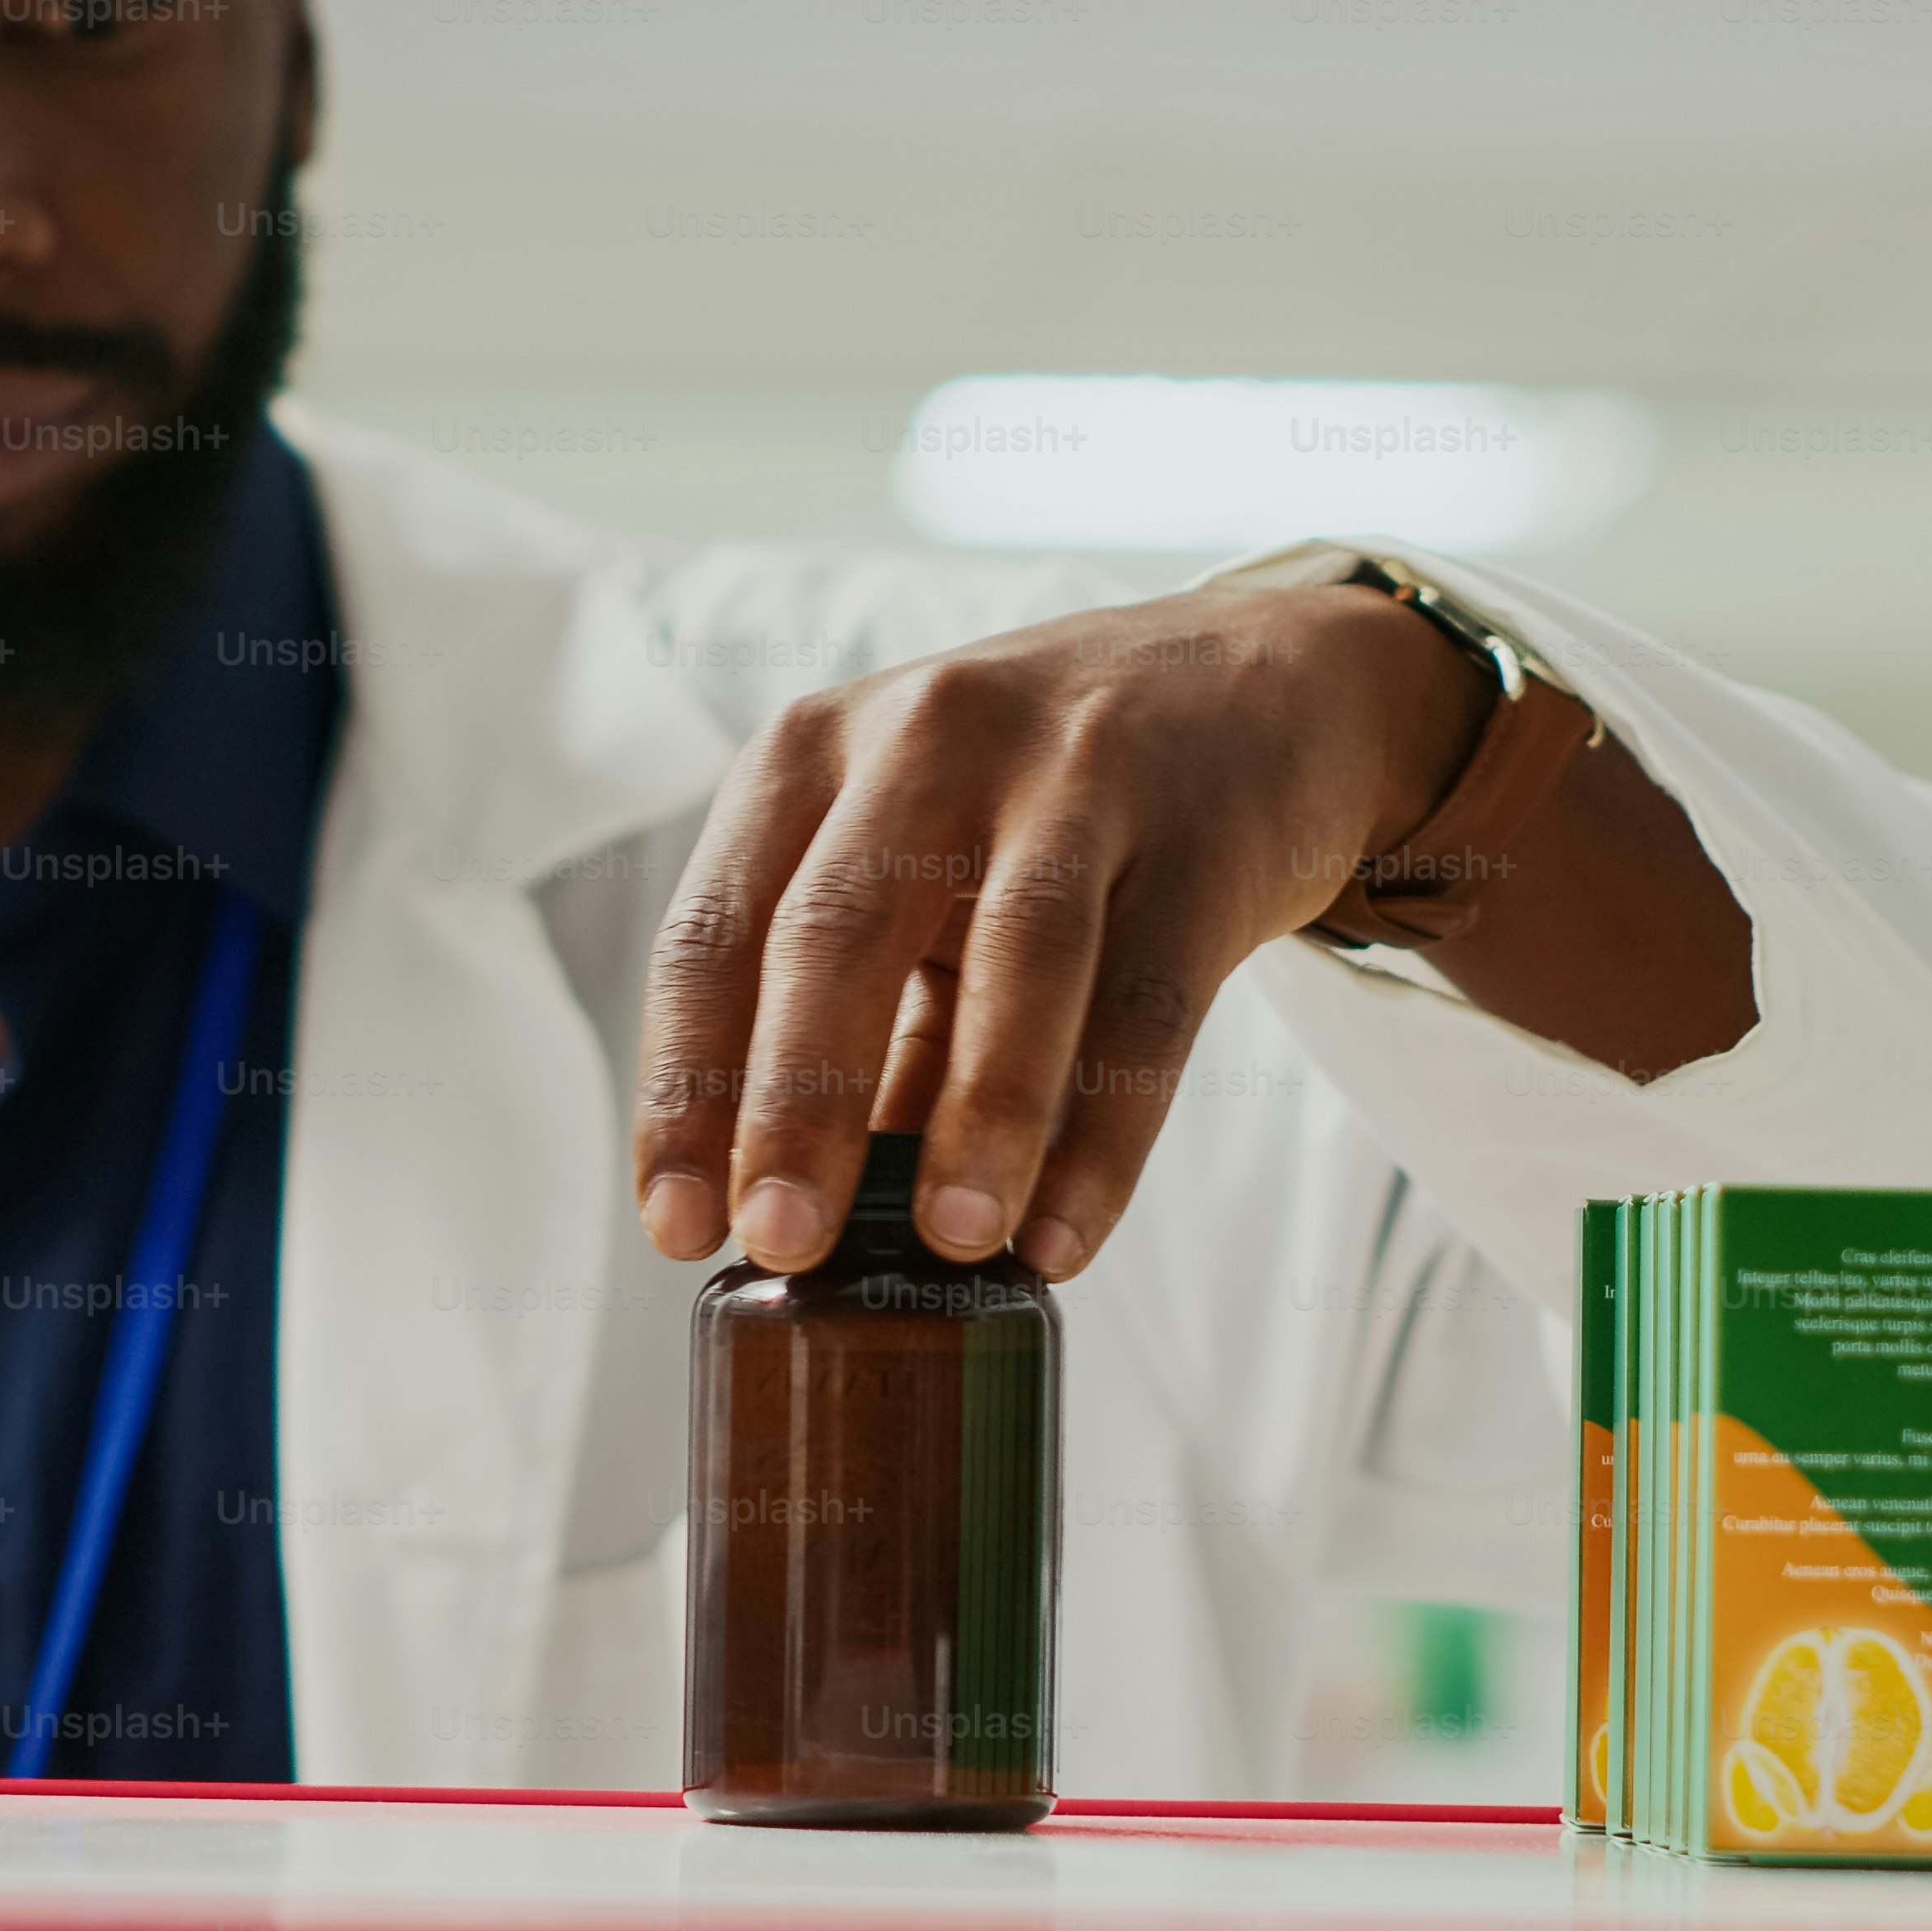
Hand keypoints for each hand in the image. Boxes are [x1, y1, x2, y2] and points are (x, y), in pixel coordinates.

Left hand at [628, 581, 1492, 1279]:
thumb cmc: (1035, 807)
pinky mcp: (1201, 832)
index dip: (685, 1088)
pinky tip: (1067, 1235)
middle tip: (780, 1242)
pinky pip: (1146, 1002)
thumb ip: (863, 1029)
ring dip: (979, 1112)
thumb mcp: (917, 875)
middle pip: (837, 930)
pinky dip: (1106, 1132)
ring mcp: (1073, 773)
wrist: (1255, 687)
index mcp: (811, 756)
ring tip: (953, 1243)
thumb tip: (797, 1225)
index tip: (675, 1226)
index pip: (712, 933)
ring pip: (1015, 952)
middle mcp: (927, 740)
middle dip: (797, 1099)